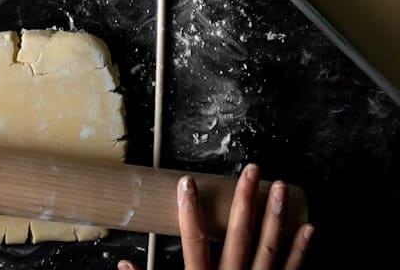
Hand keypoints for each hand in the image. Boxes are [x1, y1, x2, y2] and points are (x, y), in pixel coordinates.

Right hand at [118, 164, 313, 269]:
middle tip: (252, 171)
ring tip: (281, 187)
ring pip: (268, 247)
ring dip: (275, 216)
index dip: (190, 211)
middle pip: (239, 236)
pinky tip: (309, 227)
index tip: (188, 183)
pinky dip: (300, 250)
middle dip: (245, 201)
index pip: (194, 241)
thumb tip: (123, 267)